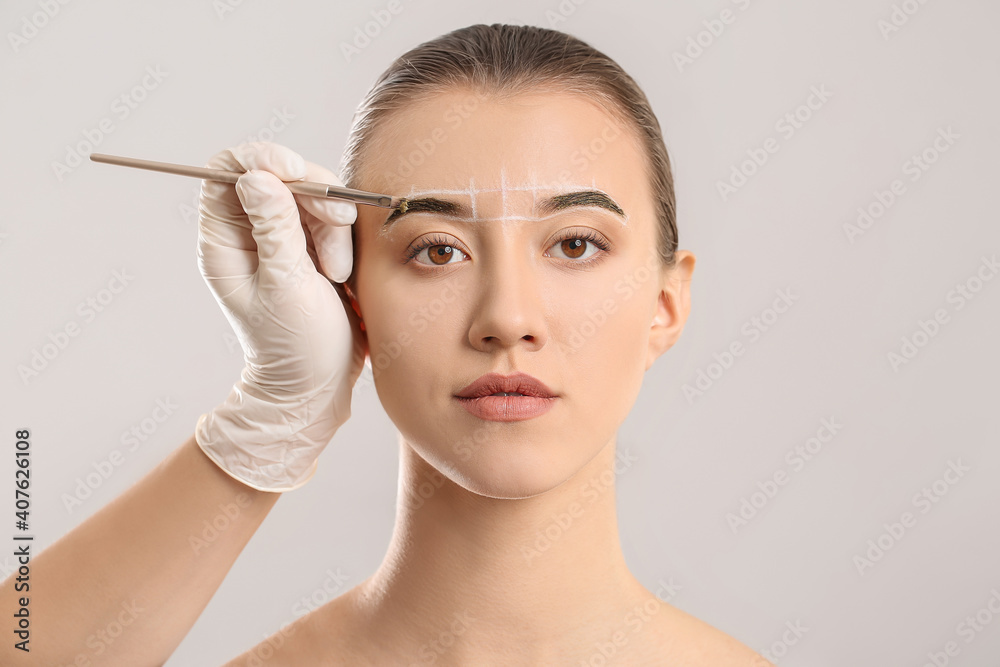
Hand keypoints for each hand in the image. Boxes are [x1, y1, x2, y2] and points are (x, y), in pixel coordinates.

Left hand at [194, 141, 365, 491]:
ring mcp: (281, 238)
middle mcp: (248, 234)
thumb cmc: (295, 346)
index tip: (296, 170)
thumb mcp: (286, 286)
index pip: (227, 171)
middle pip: (278, 176)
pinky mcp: (312, 247)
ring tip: (338, 271)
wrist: (319, 385)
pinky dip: (342, 235)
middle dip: (312, 195)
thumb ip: (275, 229)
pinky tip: (342, 272)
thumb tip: (257, 176)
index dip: (261, 159)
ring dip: (332, 222)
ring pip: (310, 194)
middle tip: (338, 222)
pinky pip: (330, 216)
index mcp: (224, 242)